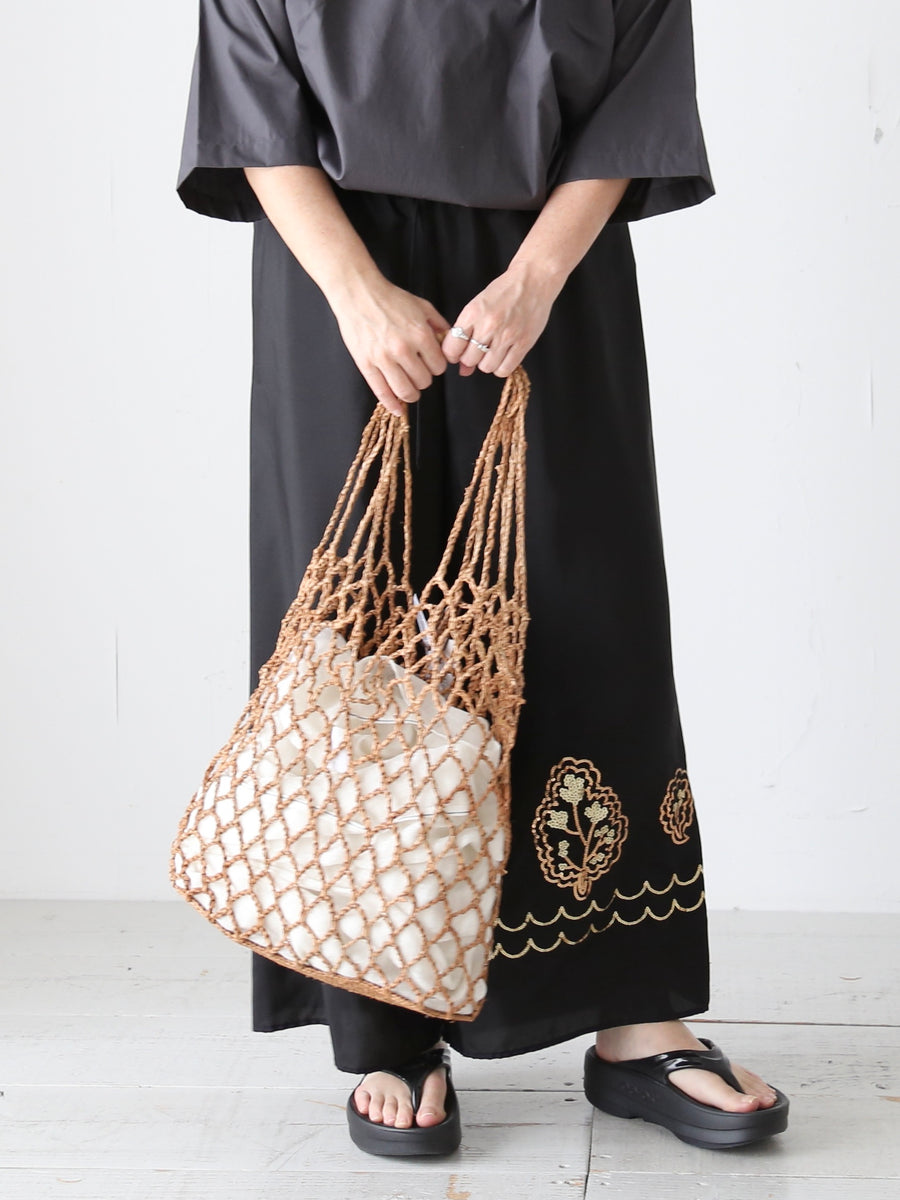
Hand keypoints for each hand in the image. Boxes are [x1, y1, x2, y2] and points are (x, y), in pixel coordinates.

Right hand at [329, 275, 450, 415]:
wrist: (359, 294)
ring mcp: (383, 359)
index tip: (431, 362)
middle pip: (424, 381)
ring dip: (412, 393)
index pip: (439, 366)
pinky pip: (382, 392)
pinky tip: (398, 409)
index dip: (437, 366)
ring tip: (411, 389)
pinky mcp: (366, 365)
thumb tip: (450, 342)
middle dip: (424, 378)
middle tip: (419, 372)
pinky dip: (392, 405)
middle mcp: (403, 350)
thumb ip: (439, 325)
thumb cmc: (390, 298)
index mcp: (420, 335)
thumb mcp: (422, 306)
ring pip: (406, 392)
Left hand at [441, 262, 564, 377]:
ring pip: (486, 367)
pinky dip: (501, 368)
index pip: (452, 346)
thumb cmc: (505, 291)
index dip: (453, 354)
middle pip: (469, 359)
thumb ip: (467, 333)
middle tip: (478, 350)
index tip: (457, 353)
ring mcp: (507, 335)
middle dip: (471, 358)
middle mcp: (489, 325)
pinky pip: (505, 369)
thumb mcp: (479, 305)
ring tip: (492, 352)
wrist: (533, 280)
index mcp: (473, 313)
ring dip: (487, 363)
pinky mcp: (523, 343)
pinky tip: (503, 357)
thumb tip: (463, 368)